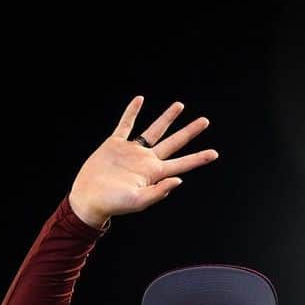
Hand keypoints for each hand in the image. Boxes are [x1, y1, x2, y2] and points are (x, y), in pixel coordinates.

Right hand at [68, 96, 218, 228]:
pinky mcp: (115, 144)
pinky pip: (126, 124)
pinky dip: (131, 111)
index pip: (182, 164)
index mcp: (154, 173)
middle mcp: (146, 160)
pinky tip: (139, 99)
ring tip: (180, 105)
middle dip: (190, 132)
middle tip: (205, 121)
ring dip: (167, 118)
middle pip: (173, 142)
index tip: (214, 153)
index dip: (198, 159)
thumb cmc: (113, 204)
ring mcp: (132, 151)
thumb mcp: (138, 201)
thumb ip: (159, 192)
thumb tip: (179, 180)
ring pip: (154, 130)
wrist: (89, 198)